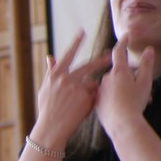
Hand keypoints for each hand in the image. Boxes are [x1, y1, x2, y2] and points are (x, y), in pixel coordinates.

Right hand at [31, 30, 110, 147]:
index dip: (75, 43)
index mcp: (55, 75)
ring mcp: (76, 87)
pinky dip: (97, 98)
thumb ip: (50, 72)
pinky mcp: (85, 97)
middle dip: (100, 61)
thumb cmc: (46, 110)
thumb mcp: (45, 89)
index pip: (67, 55)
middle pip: (88, 66)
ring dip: (103, 81)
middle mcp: (66, 78)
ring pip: (94, 81)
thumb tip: (50, 56)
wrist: (50, 129)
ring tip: (115, 78)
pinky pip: (96, 94)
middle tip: (111, 54)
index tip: (82, 32)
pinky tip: (99, 104)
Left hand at [97, 35, 155, 135]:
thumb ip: (147, 65)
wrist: (121, 124)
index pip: (119, 52)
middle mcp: (105, 79)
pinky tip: (126, 105)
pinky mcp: (96, 103)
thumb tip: (149, 50)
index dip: (123, 42)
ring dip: (125, 88)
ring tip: (139, 99)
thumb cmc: (135, 102)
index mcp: (118, 72)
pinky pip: (107, 96)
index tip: (125, 36)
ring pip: (113, 85)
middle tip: (143, 84)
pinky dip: (116, 97)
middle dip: (130, 75)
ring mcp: (99, 91)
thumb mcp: (145, 82)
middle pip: (118, 71)